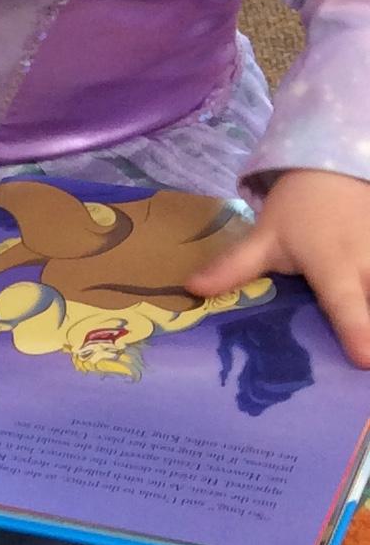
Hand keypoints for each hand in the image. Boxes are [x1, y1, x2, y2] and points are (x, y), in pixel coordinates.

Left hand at [189, 169, 369, 367]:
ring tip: (366, 361)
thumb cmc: (299, 212)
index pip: (345, 302)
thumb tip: (191, 289)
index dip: (357, 330)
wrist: (337, 172)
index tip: (365, 359)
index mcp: (333, 265)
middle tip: (364, 371)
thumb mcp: (265, 237)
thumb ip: (234, 268)